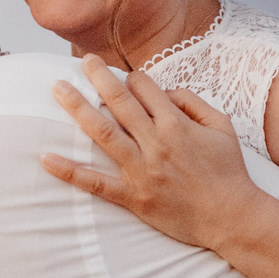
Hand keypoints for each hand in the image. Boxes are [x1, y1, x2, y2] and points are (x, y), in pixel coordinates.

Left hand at [43, 54, 265, 249]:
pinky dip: (70, 171)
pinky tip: (46, 157)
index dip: (133, 78)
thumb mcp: (222, 126)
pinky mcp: (134, 198)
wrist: (232, 217)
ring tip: (58, 89)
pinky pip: (96, 183)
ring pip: (103, 133)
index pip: (145, 88)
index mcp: (176, 124)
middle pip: (119, 101)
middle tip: (82, 60)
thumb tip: (166, 92)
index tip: (126, 79)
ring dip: (78, 108)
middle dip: (98, 76)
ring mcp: (142, 171)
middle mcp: (155, 143)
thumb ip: (194, 103)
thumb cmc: (229, 171)